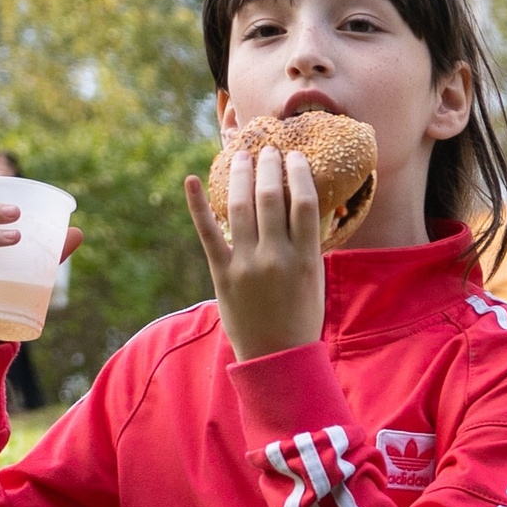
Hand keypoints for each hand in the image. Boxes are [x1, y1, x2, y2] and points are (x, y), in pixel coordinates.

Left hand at [186, 146, 323, 361]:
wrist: (276, 356)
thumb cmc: (301, 316)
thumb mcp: (314, 278)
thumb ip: (307, 243)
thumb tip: (301, 205)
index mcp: (305, 257)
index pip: (304, 202)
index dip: (299, 173)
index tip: (296, 156)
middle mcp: (276, 257)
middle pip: (272, 197)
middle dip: (270, 166)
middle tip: (269, 149)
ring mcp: (247, 265)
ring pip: (241, 207)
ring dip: (241, 176)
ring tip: (242, 157)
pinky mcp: (222, 273)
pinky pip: (208, 233)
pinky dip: (198, 205)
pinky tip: (192, 179)